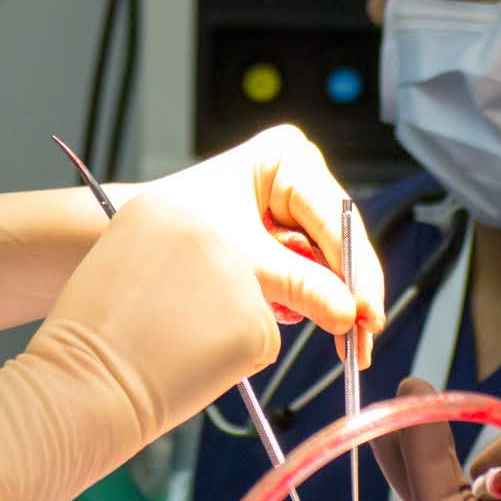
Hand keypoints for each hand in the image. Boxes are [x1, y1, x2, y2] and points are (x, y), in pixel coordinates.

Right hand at [0, 186, 281, 500]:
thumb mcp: (114, 269)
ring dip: (219, 333)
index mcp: (158, 208)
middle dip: (202, 307)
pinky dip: (236, 364)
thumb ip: (159, 262)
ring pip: (246, 307)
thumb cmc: (87, 338)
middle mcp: (200, 226)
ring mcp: (233, 270)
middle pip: (225, 270)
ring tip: (171, 349)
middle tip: (160, 332)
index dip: (169, 286)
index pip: (190, 243)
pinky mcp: (256, 318)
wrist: (84, 381)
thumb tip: (200, 286)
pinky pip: (260, 343)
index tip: (141, 302)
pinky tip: (192, 365)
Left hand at [144, 124, 384, 366]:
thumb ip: (299, 285)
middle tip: (363, 339)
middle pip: (339, 241)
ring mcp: (291, 205)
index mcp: (286, 157)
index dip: (356, 269)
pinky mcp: (282, 234)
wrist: (133, 236)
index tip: (367, 312)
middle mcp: (297, 174)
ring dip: (330, 300)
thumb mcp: (244, 259)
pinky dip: (308, 296)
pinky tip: (309, 318)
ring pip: (328, 260)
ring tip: (341, 342)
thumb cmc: (178, 229)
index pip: (337, 217)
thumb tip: (347, 315)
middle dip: (349, 291)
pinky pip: (308, 267)